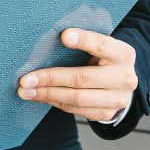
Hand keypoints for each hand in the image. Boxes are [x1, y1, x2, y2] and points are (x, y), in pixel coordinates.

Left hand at [17, 28, 136, 121]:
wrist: (122, 83)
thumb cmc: (104, 59)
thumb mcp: (101, 47)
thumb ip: (84, 42)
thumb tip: (51, 38)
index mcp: (123, 53)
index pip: (101, 44)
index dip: (83, 40)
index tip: (63, 36)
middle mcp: (124, 77)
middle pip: (82, 78)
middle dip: (50, 78)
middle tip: (25, 79)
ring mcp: (117, 99)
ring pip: (77, 98)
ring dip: (47, 94)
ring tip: (26, 91)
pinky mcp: (107, 113)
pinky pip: (76, 110)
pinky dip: (55, 102)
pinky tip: (41, 96)